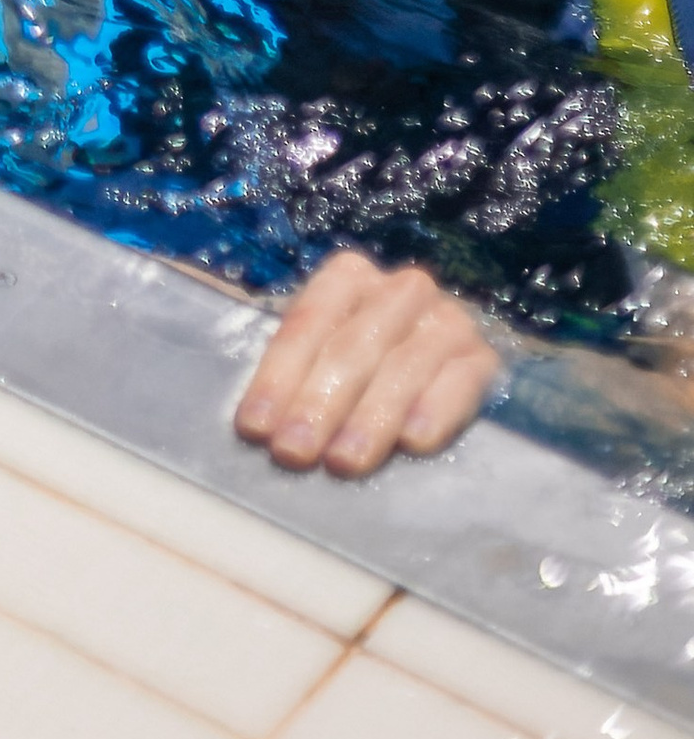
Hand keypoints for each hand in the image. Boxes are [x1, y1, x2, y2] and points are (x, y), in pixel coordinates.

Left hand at [234, 250, 500, 474]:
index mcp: (349, 276)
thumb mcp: (324, 356)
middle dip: (318, 403)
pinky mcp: (482, 358)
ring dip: (370, 417)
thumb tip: (260, 426)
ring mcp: (446, 320)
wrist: (442, 359)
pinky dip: (435, 409)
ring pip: (403, 366)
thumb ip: (298, 379)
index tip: (255, 428)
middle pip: (352, 346)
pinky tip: (413, 441)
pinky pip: (460, 380)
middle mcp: (399, 289)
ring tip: (344, 461)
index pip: (307, 324)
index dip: (278, 377)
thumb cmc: (362, 366)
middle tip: (293, 452)